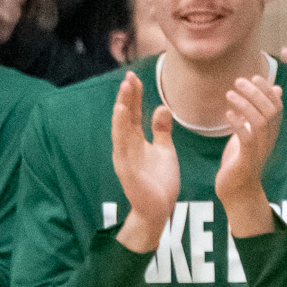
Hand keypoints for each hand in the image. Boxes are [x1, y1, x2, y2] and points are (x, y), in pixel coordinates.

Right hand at [110, 70, 179, 253]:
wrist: (159, 209)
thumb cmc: (160, 181)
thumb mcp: (164, 150)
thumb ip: (161, 130)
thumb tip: (163, 108)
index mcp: (135, 140)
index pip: (133, 113)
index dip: (134, 96)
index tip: (135, 77)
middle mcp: (126, 145)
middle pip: (125, 117)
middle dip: (127, 97)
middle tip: (129, 77)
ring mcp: (124, 157)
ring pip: (121, 129)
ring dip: (122, 109)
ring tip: (125, 90)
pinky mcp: (126, 169)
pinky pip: (122, 146)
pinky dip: (121, 130)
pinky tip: (122, 115)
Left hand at [215, 73, 283, 236]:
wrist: (238, 192)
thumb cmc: (241, 160)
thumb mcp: (251, 132)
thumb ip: (259, 112)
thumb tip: (277, 90)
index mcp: (270, 133)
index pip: (277, 106)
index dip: (268, 89)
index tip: (254, 76)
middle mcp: (269, 140)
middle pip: (270, 111)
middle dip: (255, 92)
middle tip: (238, 81)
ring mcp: (259, 150)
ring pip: (259, 122)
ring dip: (244, 104)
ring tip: (229, 94)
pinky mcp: (247, 160)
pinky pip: (247, 138)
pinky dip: (238, 123)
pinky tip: (227, 115)